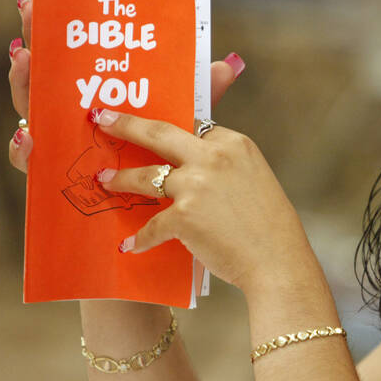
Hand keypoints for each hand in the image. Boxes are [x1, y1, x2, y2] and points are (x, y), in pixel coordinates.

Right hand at [7, 0, 245, 172]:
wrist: (173, 210)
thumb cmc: (174, 163)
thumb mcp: (185, 123)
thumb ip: (202, 94)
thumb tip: (230, 64)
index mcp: (104, 94)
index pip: (76, 53)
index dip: (60, 23)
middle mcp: (76, 114)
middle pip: (48, 72)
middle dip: (35, 37)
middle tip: (29, 10)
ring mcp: (62, 141)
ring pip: (33, 109)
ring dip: (24, 82)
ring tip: (26, 58)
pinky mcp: (54, 175)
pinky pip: (31, 162)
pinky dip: (24, 148)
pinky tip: (31, 135)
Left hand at [91, 109, 308, 294]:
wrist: (277, 261)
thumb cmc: (271, 226)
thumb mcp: (255, 178)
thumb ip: (227, 166)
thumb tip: (196, 169)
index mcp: (235, 143)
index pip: (194, 126)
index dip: (172, 130)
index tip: (151, 126)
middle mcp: (214, 157)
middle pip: (159, 133)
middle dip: (126, 124)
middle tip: (103, 119)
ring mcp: (196, 185)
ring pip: (146, 175)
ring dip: (120, 178)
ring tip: (103, 180)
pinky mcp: (184, 216)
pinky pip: (152, 224)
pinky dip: (141, 238)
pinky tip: (131, 245)